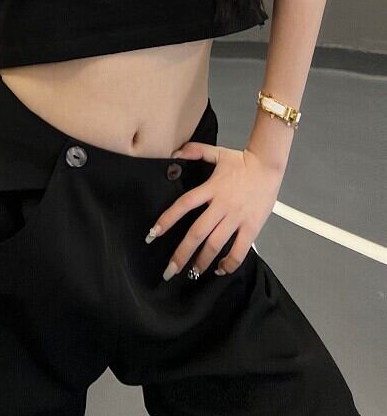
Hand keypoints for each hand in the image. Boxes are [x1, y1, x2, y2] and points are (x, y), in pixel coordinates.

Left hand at [146, 142, 284, 278]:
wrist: (269, 166)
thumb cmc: (242, 161)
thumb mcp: (216, 152)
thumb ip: (194, 151)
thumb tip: (175, 152)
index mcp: (210, 188)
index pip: (184, 205)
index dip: (167, 219)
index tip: (153, 234)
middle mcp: (221, 205)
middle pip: (197, 232)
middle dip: (182, 253)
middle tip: (170, 270)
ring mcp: (237, 218)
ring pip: (216, 244)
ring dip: (202, 261)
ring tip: (192, 273)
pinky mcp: (252, 227)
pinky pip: (240, 250)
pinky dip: (230, 262)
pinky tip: (220, 270)